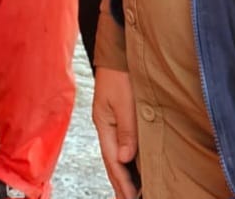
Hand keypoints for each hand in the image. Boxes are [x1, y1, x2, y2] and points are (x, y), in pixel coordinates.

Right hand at [92, 67, 140, 198]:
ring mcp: (110, 120)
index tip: (131, 198)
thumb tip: (126, 158)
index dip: (122, 181)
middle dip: (120, 182)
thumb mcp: (125, 101)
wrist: (118, 49)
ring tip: (129, 190)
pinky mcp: (117, 114)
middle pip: (112, 160)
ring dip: (122, 173)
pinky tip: (130, 164)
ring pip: (116, 153)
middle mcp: (105, 125)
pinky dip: (125, 159)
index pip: (113, 160)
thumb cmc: (121, 72)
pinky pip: (120, 143)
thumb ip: (127, 129)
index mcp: (103, 124)